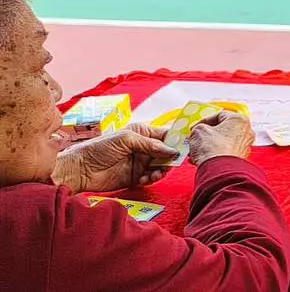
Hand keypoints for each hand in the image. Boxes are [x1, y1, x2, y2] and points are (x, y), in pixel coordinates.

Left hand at [51, 124, 177, 192]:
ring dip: (162, 170)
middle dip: (170, 158)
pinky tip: (145, 179)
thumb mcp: (126, 139)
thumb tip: (172, 151)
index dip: (176, 139)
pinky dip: (152, 179)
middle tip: (169, 164)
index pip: (166, 134)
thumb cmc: (99, 148)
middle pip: (167, 152)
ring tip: (155, 174)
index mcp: (142, 133)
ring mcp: (140, 162)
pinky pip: (152, 178)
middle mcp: (144, 147)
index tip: (185, 146)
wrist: (80, 170)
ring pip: (161, 166)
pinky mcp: (136, 177)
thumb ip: (150, 144)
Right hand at [187, 111, 255, 165]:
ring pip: (223, 143)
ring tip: (196, 150)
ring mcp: (244, 147)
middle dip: (207, 135)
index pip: (220, 115)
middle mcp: (246, 132)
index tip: (196, 127)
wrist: (217, 170)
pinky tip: (202, 159)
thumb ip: (198, 127)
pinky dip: (214, 155)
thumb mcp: (198, 131)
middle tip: (197, 138)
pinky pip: (224, 154)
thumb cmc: (213, 149)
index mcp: (240, 120)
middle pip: (223, 130)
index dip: (205, 121)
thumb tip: (199, 131)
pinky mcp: (240, 159)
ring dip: (209, 145)